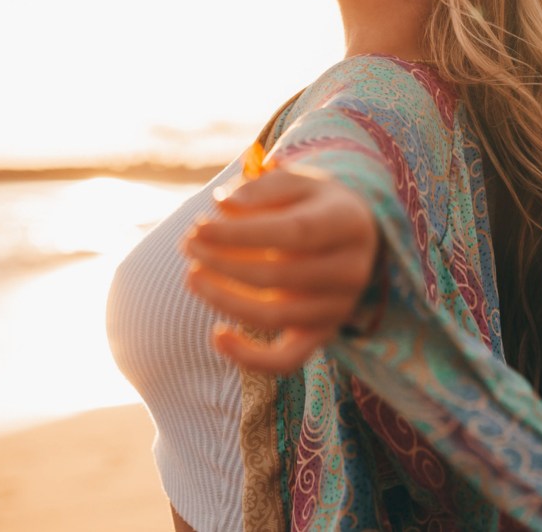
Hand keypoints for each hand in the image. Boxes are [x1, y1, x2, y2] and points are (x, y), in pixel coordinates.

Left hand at [182, 166, 379, 373]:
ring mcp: (338, 307)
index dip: (241, 234)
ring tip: (191, 275)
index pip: (291, 233)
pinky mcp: (323, 334)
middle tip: (188, 244)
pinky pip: (288, 360)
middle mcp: (350, 270)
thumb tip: (222, 205)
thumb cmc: (312, 202)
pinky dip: (250, 357)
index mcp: (347, 223)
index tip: (200, 227)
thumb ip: (259, 189)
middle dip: (222, 262)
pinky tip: (217, 336)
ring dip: (224, 299)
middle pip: (278, 277)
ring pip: (274, 317)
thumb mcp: (294, 181)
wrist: (353, 234)